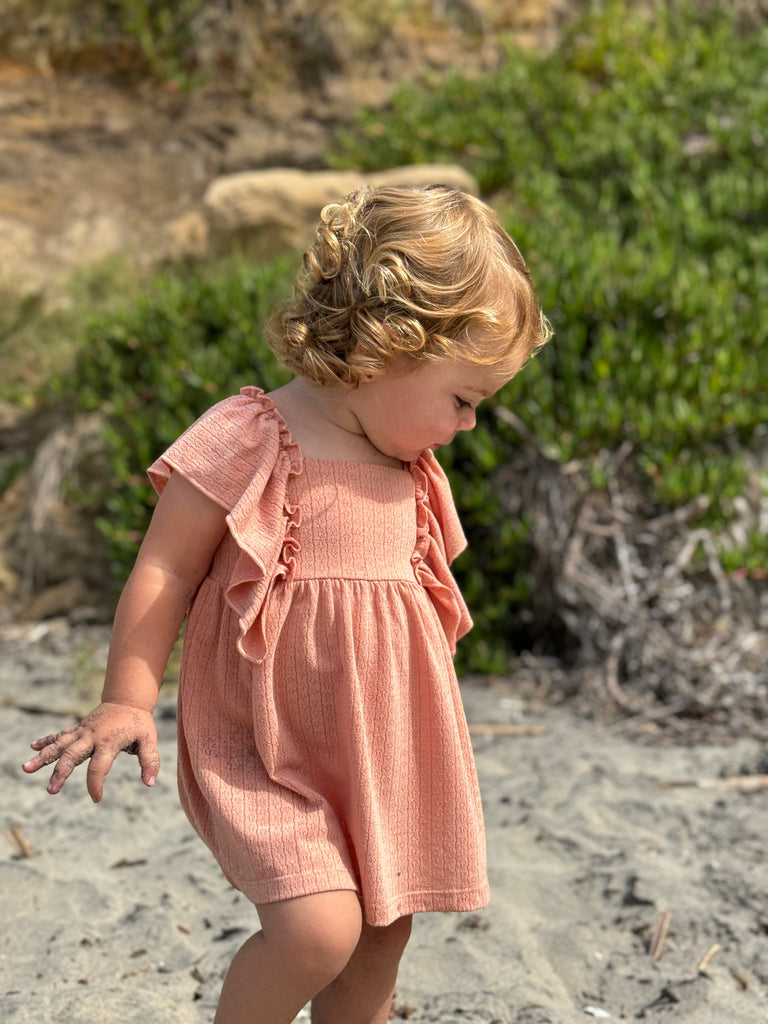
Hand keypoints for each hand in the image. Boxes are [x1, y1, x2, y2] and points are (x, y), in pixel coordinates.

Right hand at [22, 701, 160, 802]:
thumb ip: (150, 760)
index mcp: (108, 742)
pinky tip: (32, 747)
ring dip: (43, 756)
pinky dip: (47, 740)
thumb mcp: (149, 740)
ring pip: (59, 745)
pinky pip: (60, 735)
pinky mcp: (78, 728)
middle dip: (60, 773)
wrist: (128, 699)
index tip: (97, 798)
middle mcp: (91, 737)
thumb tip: (150, 783)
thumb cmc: (139, 722)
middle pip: (72, 756)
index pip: (98, 767)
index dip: (96, 784)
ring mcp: (82, 732)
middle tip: (51, 790)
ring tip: (26, 768)